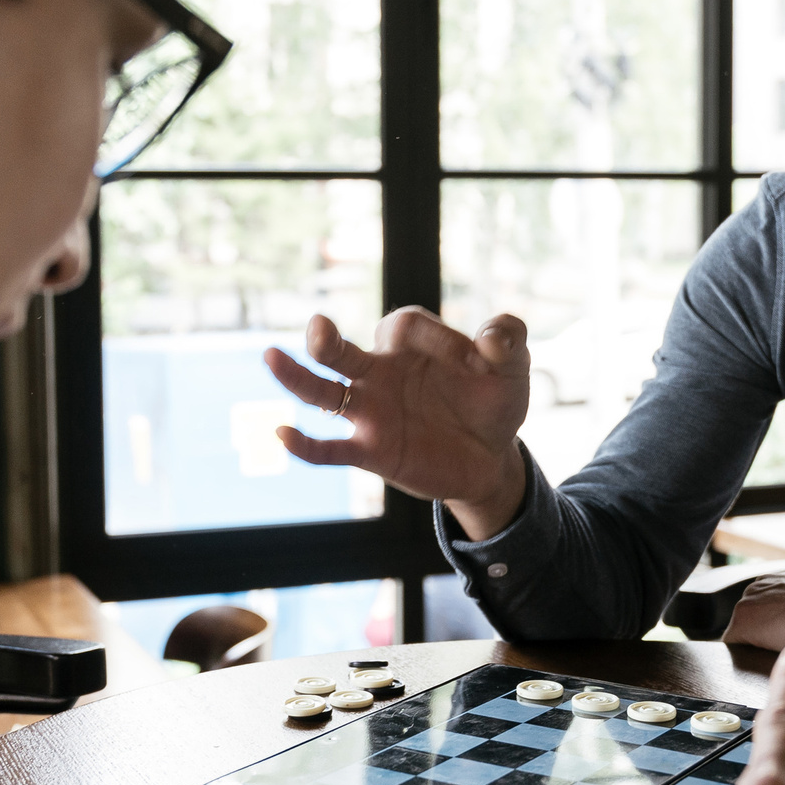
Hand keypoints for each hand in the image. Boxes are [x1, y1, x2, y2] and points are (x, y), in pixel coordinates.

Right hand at [265, 309, 533, 538]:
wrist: (491, 457)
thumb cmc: (494, 402)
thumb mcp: (513, 369)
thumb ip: (508, 342)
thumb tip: (493, 335)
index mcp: (409, 342)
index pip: (404, 327)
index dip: (439, 340)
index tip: (477, 360)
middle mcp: (380, 371)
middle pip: (342, 352)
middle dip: (327, 340)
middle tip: (318, 327)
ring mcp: (371, 411)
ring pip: (324, 393)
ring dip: (298, 378)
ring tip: (271, 358)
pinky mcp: (370, 450)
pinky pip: (331, 448)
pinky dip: (307, 445)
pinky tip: (282, 435)